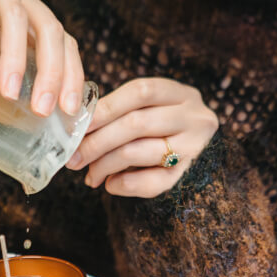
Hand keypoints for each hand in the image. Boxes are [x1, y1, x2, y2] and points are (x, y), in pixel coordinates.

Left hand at [65, 78, 218, 197]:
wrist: (203, 161)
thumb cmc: (163, 132)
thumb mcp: (151, 112)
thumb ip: (121, 114)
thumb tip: (76, 129)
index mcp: (180, 93)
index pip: (140, 92)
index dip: (106, 107)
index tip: (79, 124)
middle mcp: (194, 117)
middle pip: (136, 124)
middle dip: (97, 142)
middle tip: (74, 158)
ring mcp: (195, 146)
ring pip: (139, 152)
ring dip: (105, 165)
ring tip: (89, 175)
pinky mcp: (190, 175)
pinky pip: (151, 182)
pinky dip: (124, 184)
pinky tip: (110, 184)